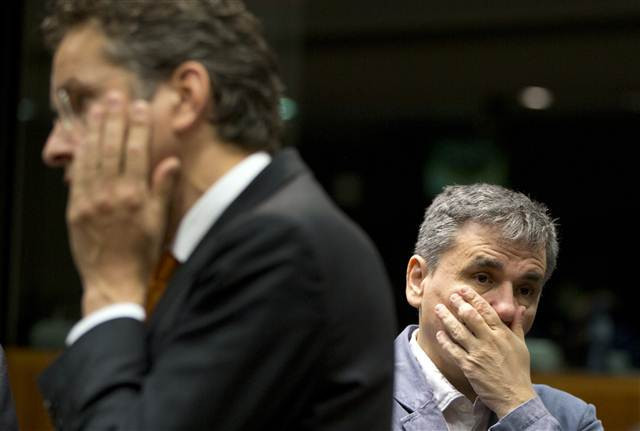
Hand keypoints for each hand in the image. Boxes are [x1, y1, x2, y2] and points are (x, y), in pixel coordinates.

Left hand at [66, 92, 179, 315]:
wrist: (112, 281)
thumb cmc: (141, 253)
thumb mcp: (158, 222)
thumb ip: (162, 189)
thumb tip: (170, 161)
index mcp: (134, 196)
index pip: (135, 151)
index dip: (137, 126)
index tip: (140, 106)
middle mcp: (110, 194)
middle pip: (111, 147)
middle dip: (114, 118)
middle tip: (115, 96)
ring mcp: (89, 200)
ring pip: (92, 155)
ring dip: (95, 129)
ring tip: (98, 107)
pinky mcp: (75, 208)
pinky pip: (78, 173)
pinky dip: (81, 152)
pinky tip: (84, 137)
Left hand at [434, 286, 535, 417]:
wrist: (514, 396)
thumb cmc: (518, 370)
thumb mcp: (521, 345)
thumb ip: (517, 325)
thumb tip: (519, 308)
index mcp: (502, 334)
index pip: (486, 310)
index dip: (473, 298)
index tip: (464, 290)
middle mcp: (489, 341)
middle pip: (470, 317)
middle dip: (458, 304)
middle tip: (450, 295)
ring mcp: (478, 353)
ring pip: (458, 331)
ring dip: (447, 318)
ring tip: (438, 309)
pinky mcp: (469, 366)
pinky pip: (453, 350)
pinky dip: (445, 341)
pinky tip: (438, 333)